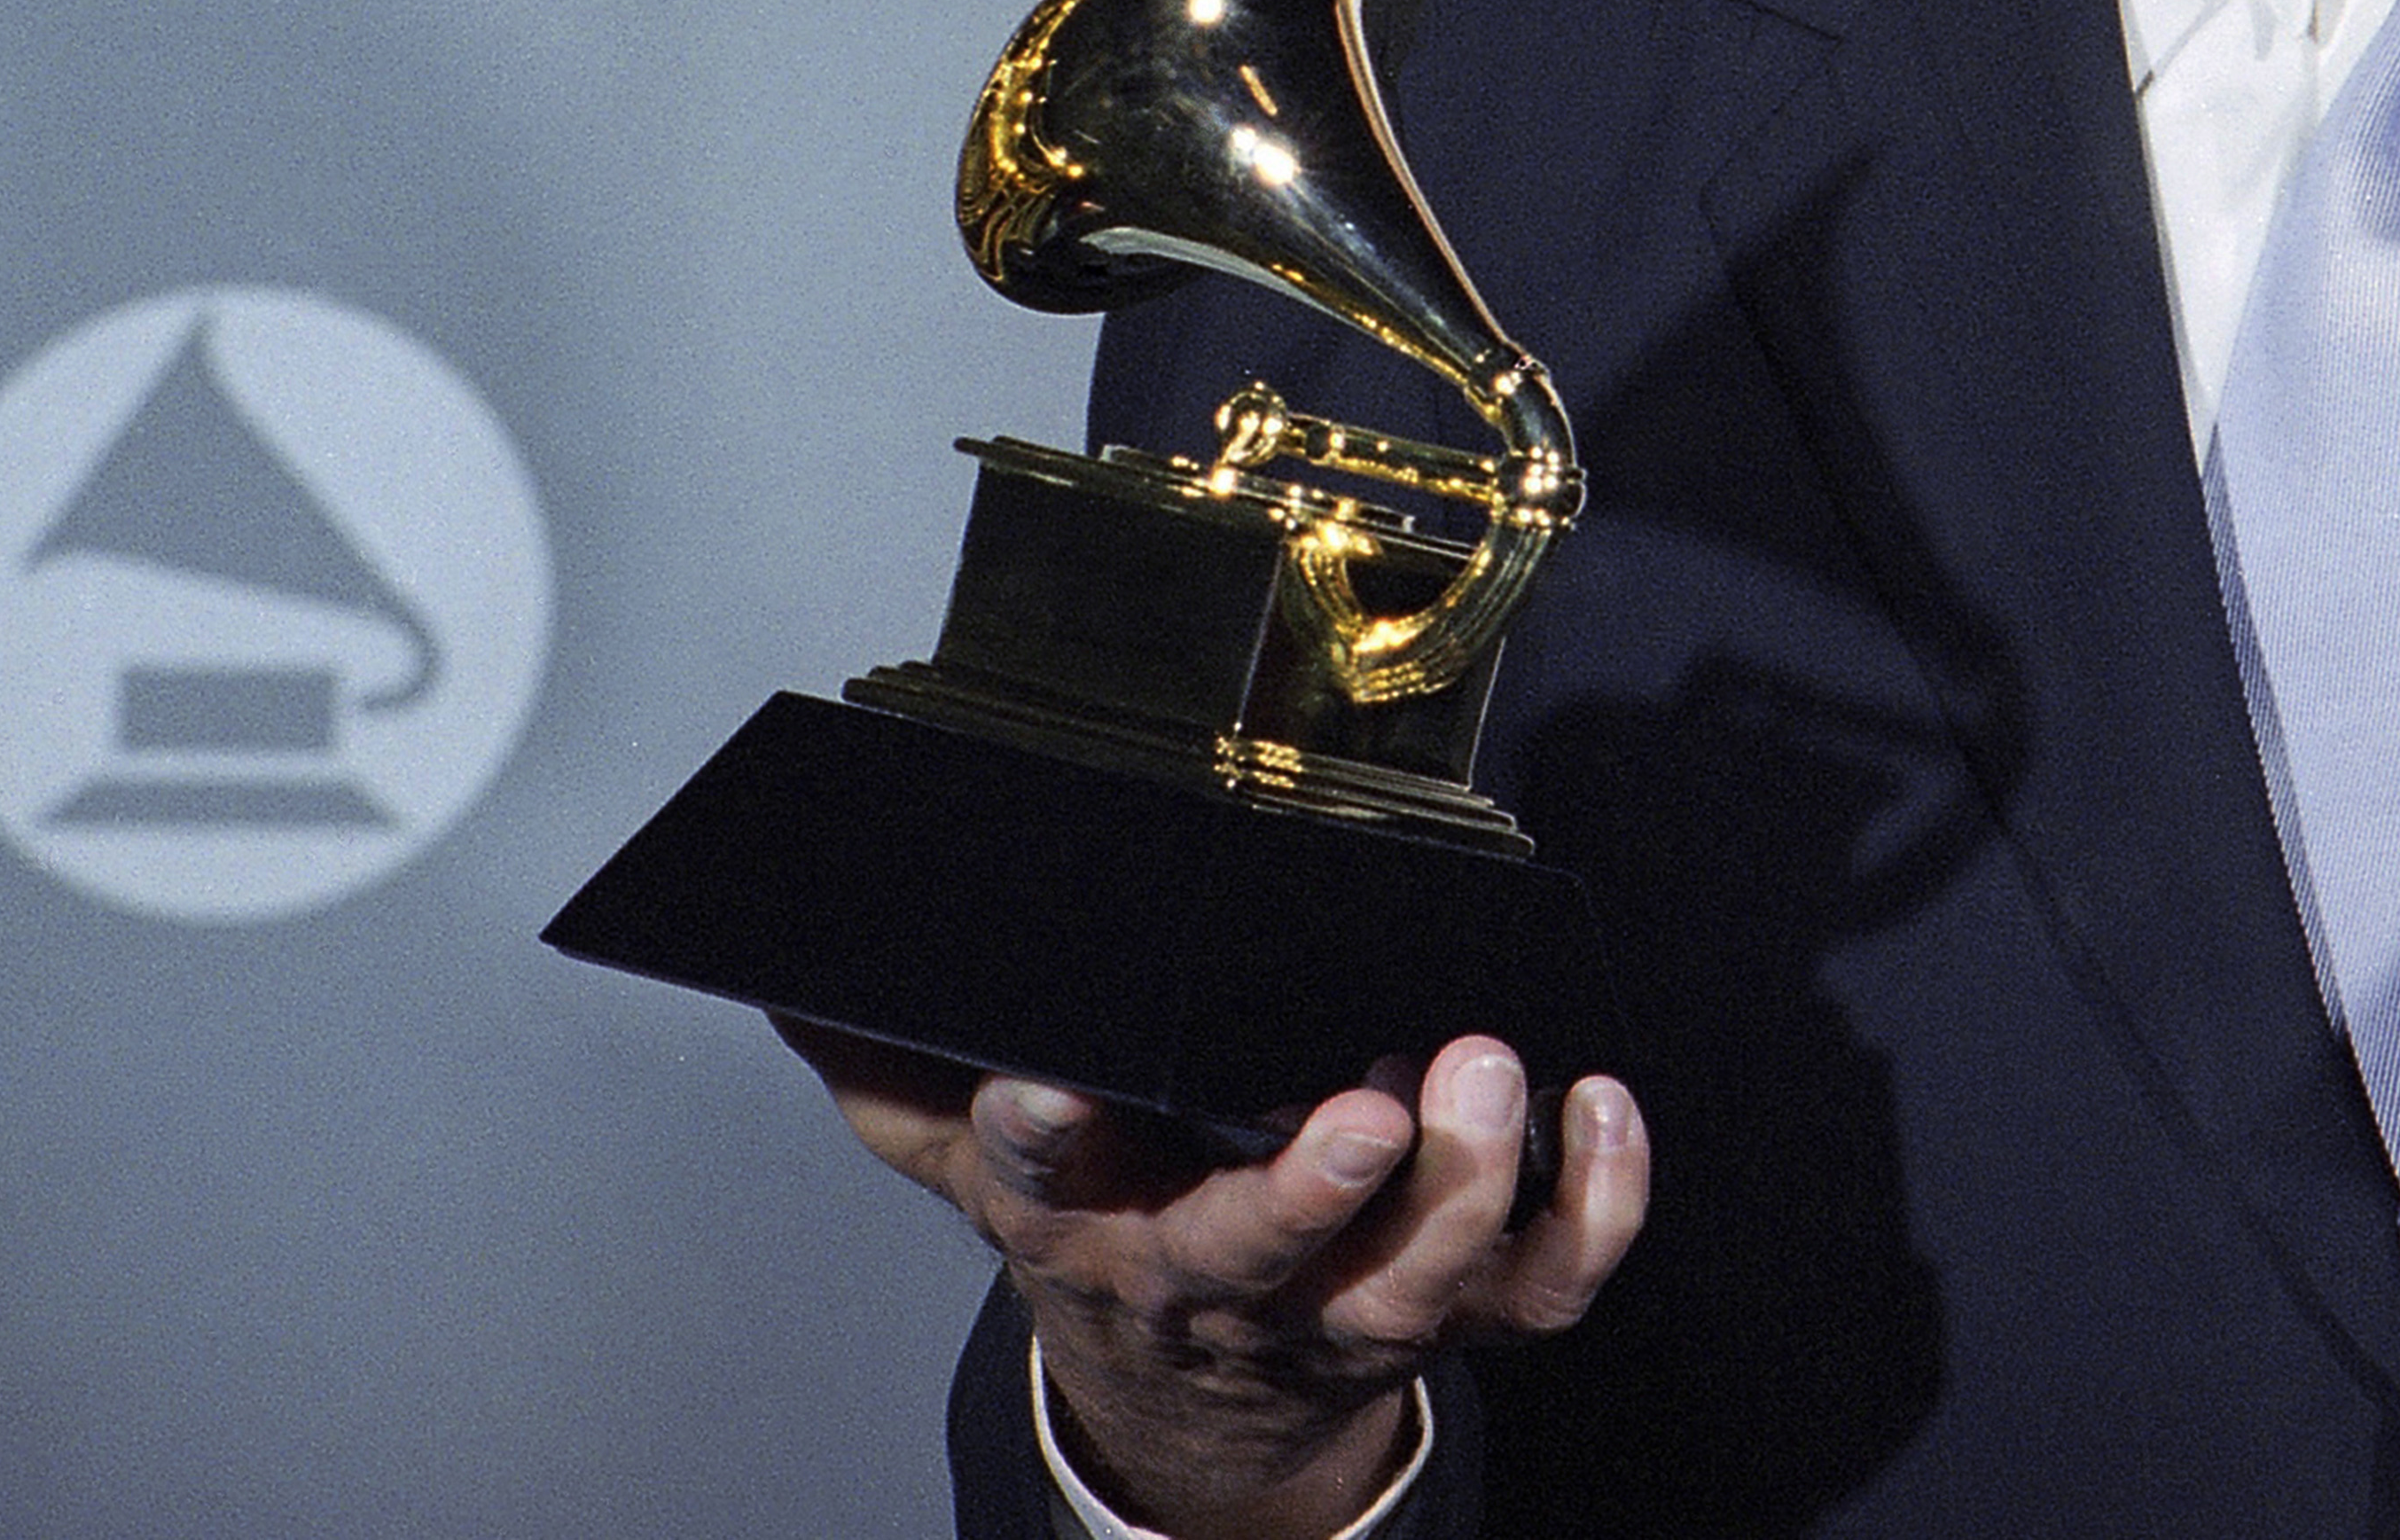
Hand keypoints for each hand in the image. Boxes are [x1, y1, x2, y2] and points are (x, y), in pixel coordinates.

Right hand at [784, 1020, 1648, 1539]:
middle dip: (1309, 1190)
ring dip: (1465, 1187)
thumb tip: (798, 984)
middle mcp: (1221, 1281)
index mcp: (1093, 1226)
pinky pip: (1545, 1286)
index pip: (1048, 1179)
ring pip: (1413, 1279)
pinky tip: (1601, 1109)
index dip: (1048, 1134)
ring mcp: (1352, 1306)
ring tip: (1489, 1073)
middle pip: (1257, 1257)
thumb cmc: (1115, 1243)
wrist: (1201, 1416)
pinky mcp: (1462, 1315)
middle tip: (1367, 1099)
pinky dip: (1593, 1208)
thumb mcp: (987, 1173)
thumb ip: (903, 1080)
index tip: (1049, 1079)